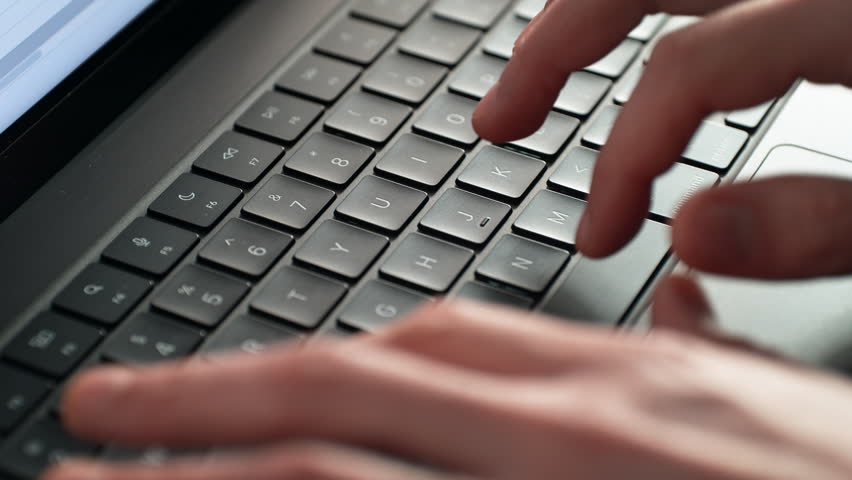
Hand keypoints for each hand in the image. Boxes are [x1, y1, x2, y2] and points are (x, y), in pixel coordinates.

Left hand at [44, 297, 851, 479]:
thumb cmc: (839, 479)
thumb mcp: (784, 405)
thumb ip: (703, 349)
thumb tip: (674, 295)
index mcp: (621, 385)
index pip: (430, 337)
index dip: (317, 355)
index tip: (240, 379)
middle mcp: (569, 436)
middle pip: (342, 389)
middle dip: (201, 401)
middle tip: (93, 414)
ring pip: (324, 476)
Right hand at [474, 0, 851, 267]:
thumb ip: (820, 224)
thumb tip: (689, 235)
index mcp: (843, 15)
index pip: (683, 70)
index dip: (622, 158)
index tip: (599, 234)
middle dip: (553, 50)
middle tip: (499, 120)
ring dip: (585, 16)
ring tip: (534, 66)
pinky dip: (643, 11)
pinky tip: (627, 37)